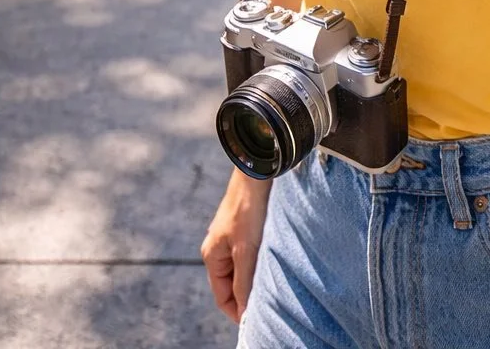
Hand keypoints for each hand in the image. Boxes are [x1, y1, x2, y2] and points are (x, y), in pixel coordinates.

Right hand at [201, 169, 270, 323]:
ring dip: (257, 275)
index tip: (257, 320)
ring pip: (244, 266)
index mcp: (212, 255)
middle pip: (233, 283)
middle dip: (249, 293)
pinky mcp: (245, 224)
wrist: (257, 169)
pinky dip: (261, 259)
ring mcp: (232, 235)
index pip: (223, 297)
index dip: (238, 311)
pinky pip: (252, 251)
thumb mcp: (246, 249)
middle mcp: (219, 246)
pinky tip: (276, 257)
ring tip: (275, 279)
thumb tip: (245, 312)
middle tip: (271, 301)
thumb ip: (244, 282)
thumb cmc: (248, 208)